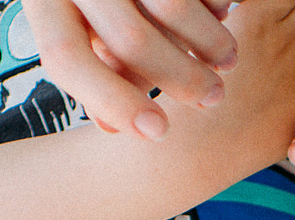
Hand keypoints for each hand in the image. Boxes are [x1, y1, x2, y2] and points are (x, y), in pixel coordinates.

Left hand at [24, 0, 239, 138]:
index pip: (67, 56)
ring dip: (211, 44)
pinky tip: (219, 13)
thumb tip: (111, 128)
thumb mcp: (76, 22)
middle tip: (214, 99)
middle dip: (182, 79)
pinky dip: (216, 7)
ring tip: (227, 61)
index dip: (112, 100)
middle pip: (131, 39)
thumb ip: (94, 71)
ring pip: (172, 9)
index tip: (157, 132)